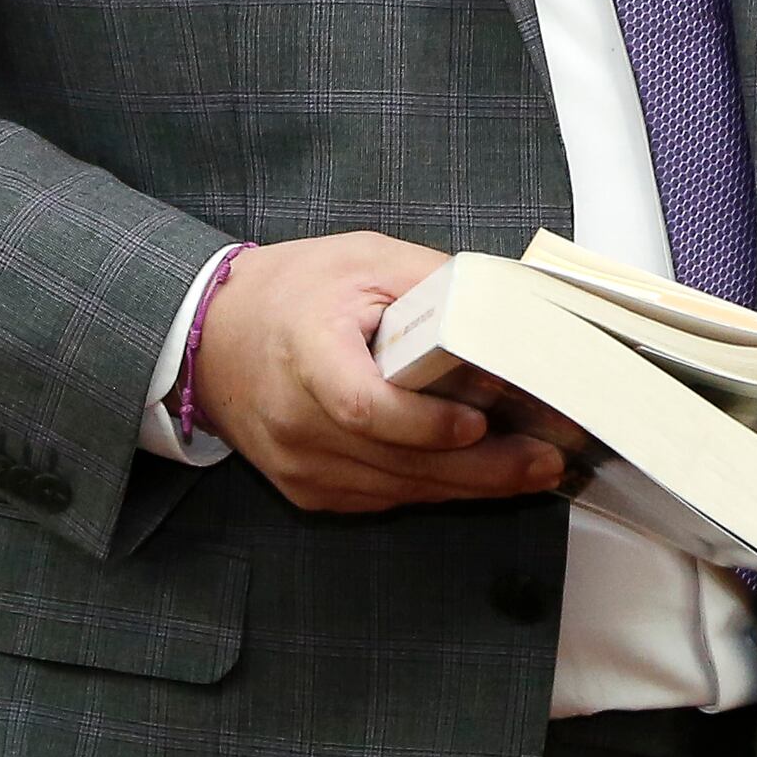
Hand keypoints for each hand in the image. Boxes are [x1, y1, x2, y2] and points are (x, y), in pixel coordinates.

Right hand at [190, 232, 572, 514]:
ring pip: (400, 488)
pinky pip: (385, 496)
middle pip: (397, 461)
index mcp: (305, 354)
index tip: (476, 422)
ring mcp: (301, 466)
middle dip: (482, 467)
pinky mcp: (310, 490)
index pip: (361, 405)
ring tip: (535, 467)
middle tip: (546, 457)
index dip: (422, 423)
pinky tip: (482, 475)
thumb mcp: (364, 260)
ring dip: (472, 484)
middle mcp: (296, 423)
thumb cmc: (291, 292)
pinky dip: (436, 486)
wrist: (211, 339)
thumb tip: (509, 306)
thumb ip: (435, 282)